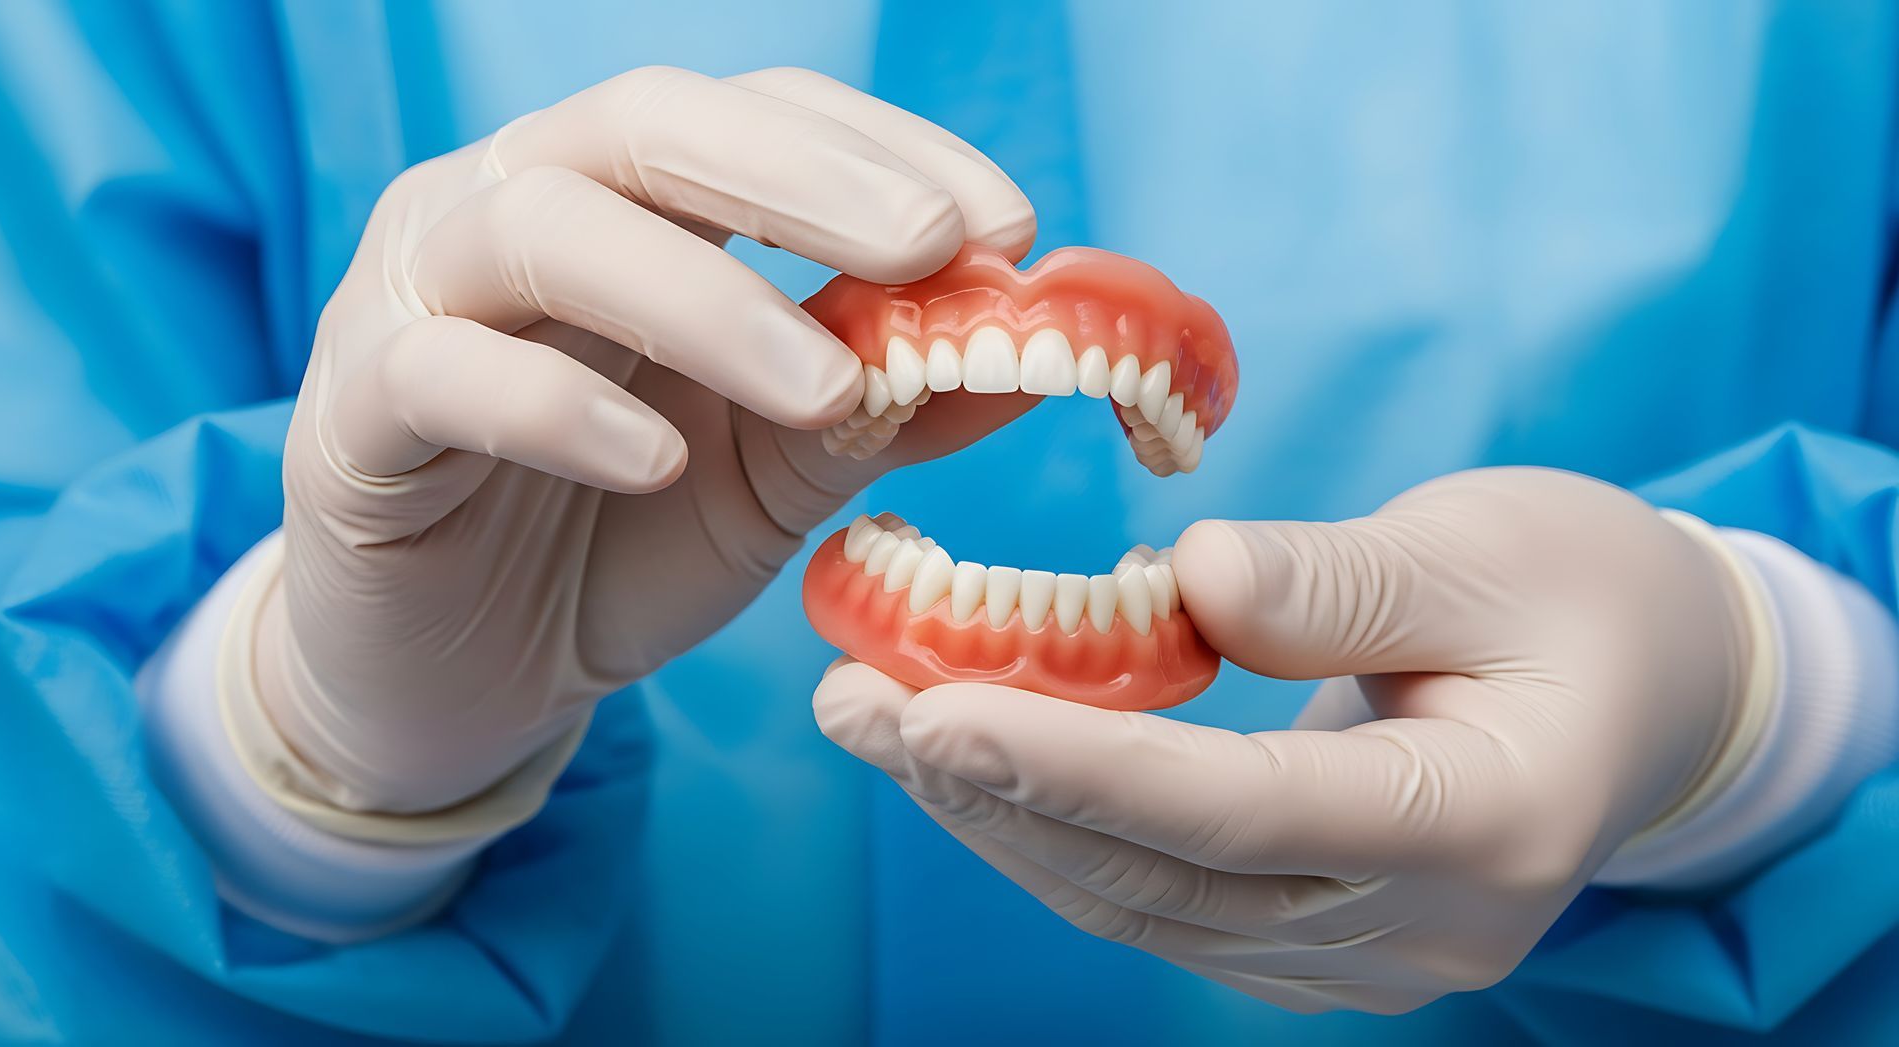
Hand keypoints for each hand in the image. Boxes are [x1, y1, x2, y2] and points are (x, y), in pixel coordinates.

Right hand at [260, 66, 1035, 819]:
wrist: (461, 680)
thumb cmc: (618, 545)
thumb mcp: (776, 478)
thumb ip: (879, 412)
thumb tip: (1026, 359)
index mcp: (625, 205)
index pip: (755, 119)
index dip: (883, 151)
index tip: (1007, 226)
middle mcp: (512, 210)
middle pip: (645, 125)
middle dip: (804, 178)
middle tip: (935, 248)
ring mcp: (416, 300)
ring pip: (540, 226)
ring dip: (704, 298)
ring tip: (824, 389)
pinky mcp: (351, 417)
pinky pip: (442, 375)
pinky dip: (560, 409)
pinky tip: (656, 460)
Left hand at [814, 467, 1758, 1013]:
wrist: (1654, 686)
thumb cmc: (1584, 594)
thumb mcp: (1487, 548)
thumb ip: (1335, 582)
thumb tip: (1181, 583)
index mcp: (1486, 823)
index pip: (1244, 812)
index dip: (1082, 768)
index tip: (937, 711)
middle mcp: (1420, 926)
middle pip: (1166, 879)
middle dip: (995, 793)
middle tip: (855, 702)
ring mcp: (1366, 955)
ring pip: (1144, 906)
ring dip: (999, 815)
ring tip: (876, 719)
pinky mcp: (1316, 942)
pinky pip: (1162, 899)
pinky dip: (1058, 828)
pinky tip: (970, 758)